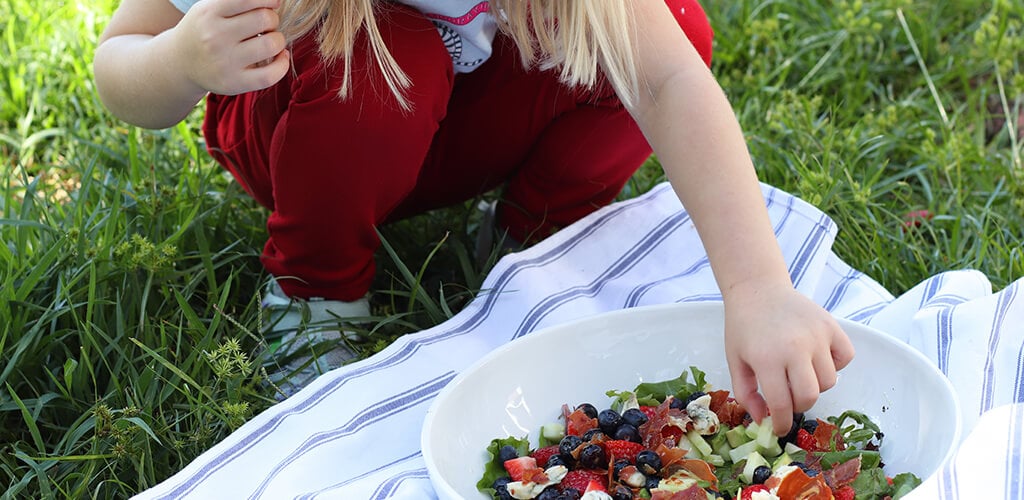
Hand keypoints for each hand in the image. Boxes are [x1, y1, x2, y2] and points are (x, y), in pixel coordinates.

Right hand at [172, 0, 289, 95]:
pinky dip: (282, 63)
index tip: (272, 3)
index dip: (268, 0)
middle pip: (265, 18)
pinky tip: (279, 56)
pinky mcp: (233, 83)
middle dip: (272, 19)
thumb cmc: (205, 30)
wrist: (180, 62)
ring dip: (278, 40)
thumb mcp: (211, 7)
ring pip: (271, 44)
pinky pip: (271, 74)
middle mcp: (215, 37)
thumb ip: (239, 1)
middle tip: (265, 25)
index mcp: (209, 12)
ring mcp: (224, 62)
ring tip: (269, 40)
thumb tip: (276, 0)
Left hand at [722, 281, 854, 435]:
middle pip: (810, 396)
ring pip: (829, 381)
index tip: (780, 428)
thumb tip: (764, 421)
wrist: (758, 289)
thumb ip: (746, 394)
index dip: (782, 423)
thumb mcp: (735, 361)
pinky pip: (845, 358)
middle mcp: (795, 347)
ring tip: (799, 372)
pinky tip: (816, 358)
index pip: (782, 404)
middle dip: (798, 405)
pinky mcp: (832, 325)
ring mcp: (817, 335)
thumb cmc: (743, 327)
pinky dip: (835, 364)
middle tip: (788, 397)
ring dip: (815, 385)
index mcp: (767, 358)